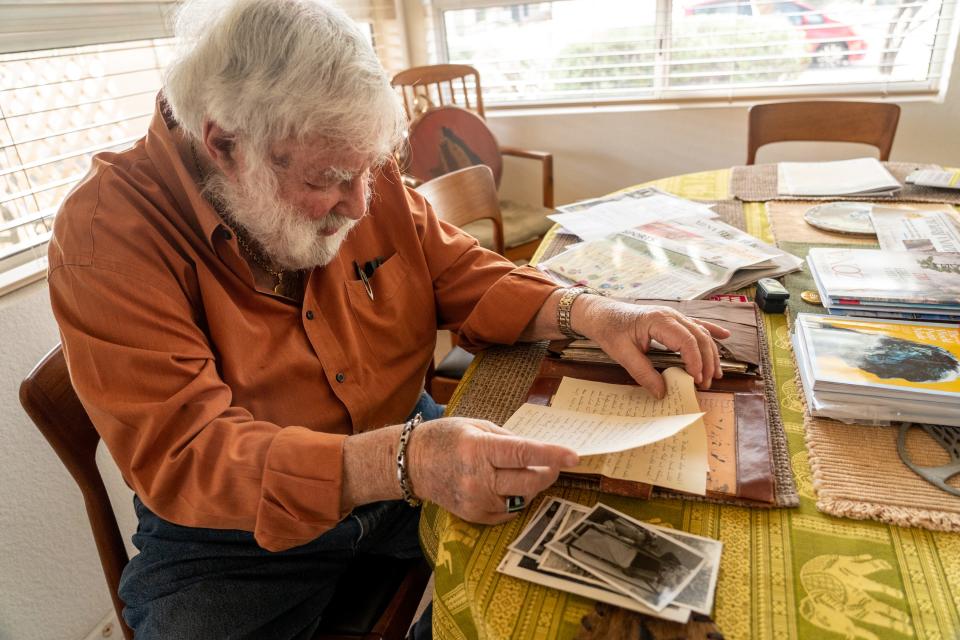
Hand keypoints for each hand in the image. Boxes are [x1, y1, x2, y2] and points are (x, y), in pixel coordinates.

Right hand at [407, 417, 578, 524]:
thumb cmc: (444, 438)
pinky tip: (507, 485)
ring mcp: (476, 501)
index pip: (523, 453)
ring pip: (523, 498)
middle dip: (548, 471)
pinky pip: (509, 510)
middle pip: (529, 480)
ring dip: (532, 485)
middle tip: (554, 463)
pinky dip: (516, 497)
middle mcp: (477, 479)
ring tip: (523, 470)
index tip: (574, 456)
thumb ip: (508, 439)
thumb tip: (538, 451)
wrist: (411, 464)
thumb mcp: (476, 426)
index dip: (552, 455)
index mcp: (478, 449)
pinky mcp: (474, 516)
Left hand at [577, 298, 730, 396]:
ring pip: (701, 333)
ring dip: (710, 353)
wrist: (601, 314)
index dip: (695, 361)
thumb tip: (662, 393)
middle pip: (699, 337)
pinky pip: (696, 325)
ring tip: (714, 374)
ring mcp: (673, 315)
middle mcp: (670, 315)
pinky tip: (725, 336)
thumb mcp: (622, 354)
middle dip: (707, 361)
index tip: (696, 380)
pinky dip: (711, 331)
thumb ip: (643, 373)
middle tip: (706, 384)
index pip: (687, 341)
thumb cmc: (610, 330)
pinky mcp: (671, 320)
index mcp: (658, 320)